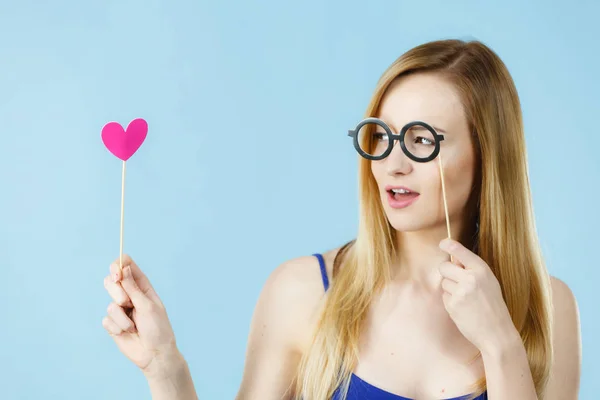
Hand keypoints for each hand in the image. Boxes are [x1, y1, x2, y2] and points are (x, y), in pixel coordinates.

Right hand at [102, 255, 181, 378]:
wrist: (154, 354)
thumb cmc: (158, 329)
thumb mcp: (147, 306)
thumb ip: (133, 288)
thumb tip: (124, 268)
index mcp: (143, 287)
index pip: (127, 267)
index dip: (119, 266)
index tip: (116, 273)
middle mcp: (130, 296)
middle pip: (111, 281)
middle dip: (116, 291)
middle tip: (125, 302)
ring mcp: (121, 310)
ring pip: (109, 304)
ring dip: (121, 317)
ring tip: (133, 326)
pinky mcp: (113, 324)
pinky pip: (106, 319)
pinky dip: (117, 327)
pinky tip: (127, 333)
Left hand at [437, 239, 517, 354]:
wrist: (497, 333)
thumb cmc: (493, 306)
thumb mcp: (489, 283)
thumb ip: (472, 270)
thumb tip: (453, 258)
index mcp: (482, 270)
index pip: (460, 251)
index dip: (448, 245)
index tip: (442, 243)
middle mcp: (471, 278)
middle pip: (444, 266)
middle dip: (447, 273)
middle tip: (458, 282)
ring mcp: (461, 291)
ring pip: (443, 282)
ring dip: (450, 290)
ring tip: (466, 300)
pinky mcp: (453, 304)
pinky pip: (444, 296)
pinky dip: (450, 302)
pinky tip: (463, 309)